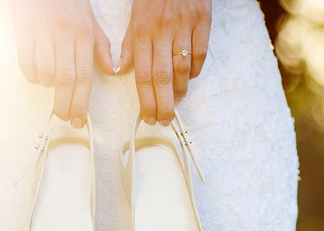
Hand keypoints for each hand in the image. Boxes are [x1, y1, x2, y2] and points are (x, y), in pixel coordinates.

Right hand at [10, 0, 114, 126]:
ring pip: (45, 73)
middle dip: (64, 104)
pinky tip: (36, 72)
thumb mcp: (90, 20)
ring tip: (50, 82)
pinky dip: (31, 74)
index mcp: (83, 34)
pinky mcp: (24, 31)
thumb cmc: (67, 1)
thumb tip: (111, 71)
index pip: (85, 76)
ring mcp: (43, 33)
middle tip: (63, 116)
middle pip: (65, 80)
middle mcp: (65, 34)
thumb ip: (101, 47)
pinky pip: (26, 63)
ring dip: (47, 84)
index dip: (81, 102)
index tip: (78, 119)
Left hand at [117, 0, 210, 124]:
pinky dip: (195, 71)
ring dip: (179, 91)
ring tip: (175, 103)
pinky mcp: (202, 21)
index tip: (148, 116)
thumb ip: (128, 46)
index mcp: (141, 32)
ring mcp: (184, 26)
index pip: (142, 74)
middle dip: (163, 104)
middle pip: (162, 77)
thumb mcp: (134, 17)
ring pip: (183, 68)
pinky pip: (200, 54)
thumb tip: (120, 71)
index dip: (146, 100)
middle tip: (163, 120)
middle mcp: (162, 31)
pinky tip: (189, 79)